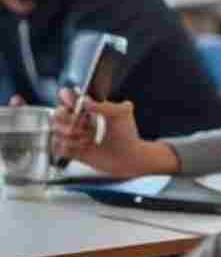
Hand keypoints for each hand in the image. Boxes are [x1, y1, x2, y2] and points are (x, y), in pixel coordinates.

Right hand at [51, 89, 174, 176]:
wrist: (129, 158)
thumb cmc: (127, 135)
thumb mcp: (121, 114)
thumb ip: (104, 106)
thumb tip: (85, 101)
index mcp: (88, 108)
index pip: (66, 98)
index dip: (68, 102)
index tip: (77, 108)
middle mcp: (78, 120)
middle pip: (56, 114)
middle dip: (69, 121)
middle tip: (85, 127)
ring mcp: (73, 135)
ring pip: (56, 132)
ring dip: (73, 137)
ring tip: (89, 140)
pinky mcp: (71, 150)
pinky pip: (57, 147)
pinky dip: (69, 148)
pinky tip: (82, 149)